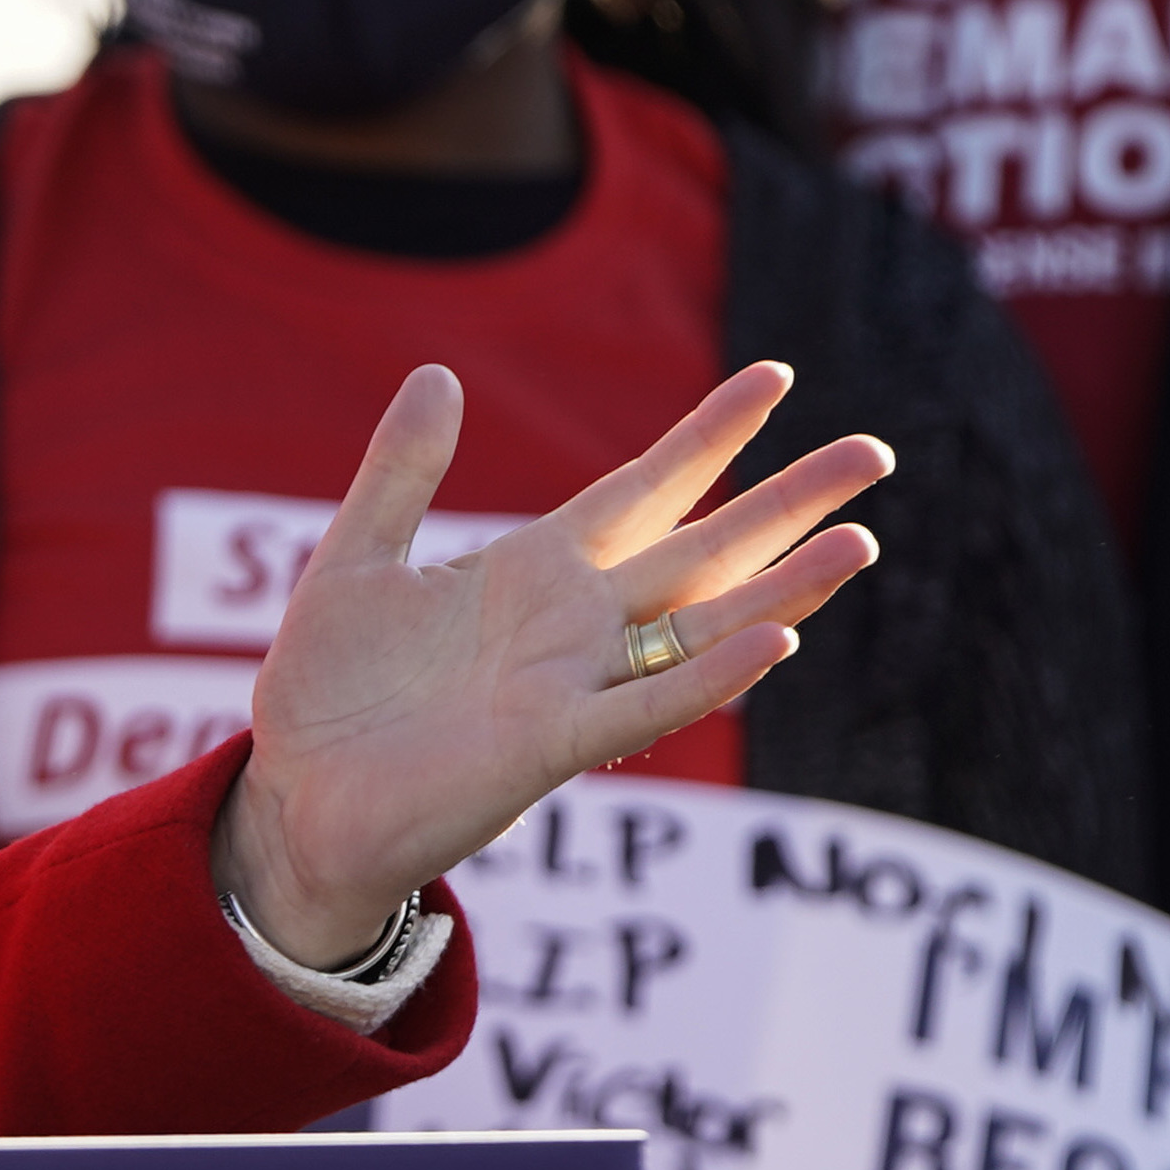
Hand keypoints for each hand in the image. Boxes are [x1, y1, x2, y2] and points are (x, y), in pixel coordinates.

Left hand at [214, 361, 889, 965]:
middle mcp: (573, 625)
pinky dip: (710, 677)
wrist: (296, 797)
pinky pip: (644, 707)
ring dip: (783, 590)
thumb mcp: (355, 558)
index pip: (645, 488)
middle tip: (873, 452)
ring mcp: (572, 685)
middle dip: (787, 503)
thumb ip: (402, 471)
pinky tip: (775, 643)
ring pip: (704, 629)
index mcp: (533, 572)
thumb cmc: (330, 690)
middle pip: (704, 550)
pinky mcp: (549, 746)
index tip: (775, 376)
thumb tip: (438, 373)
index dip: (710, 436)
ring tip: (862, 542)